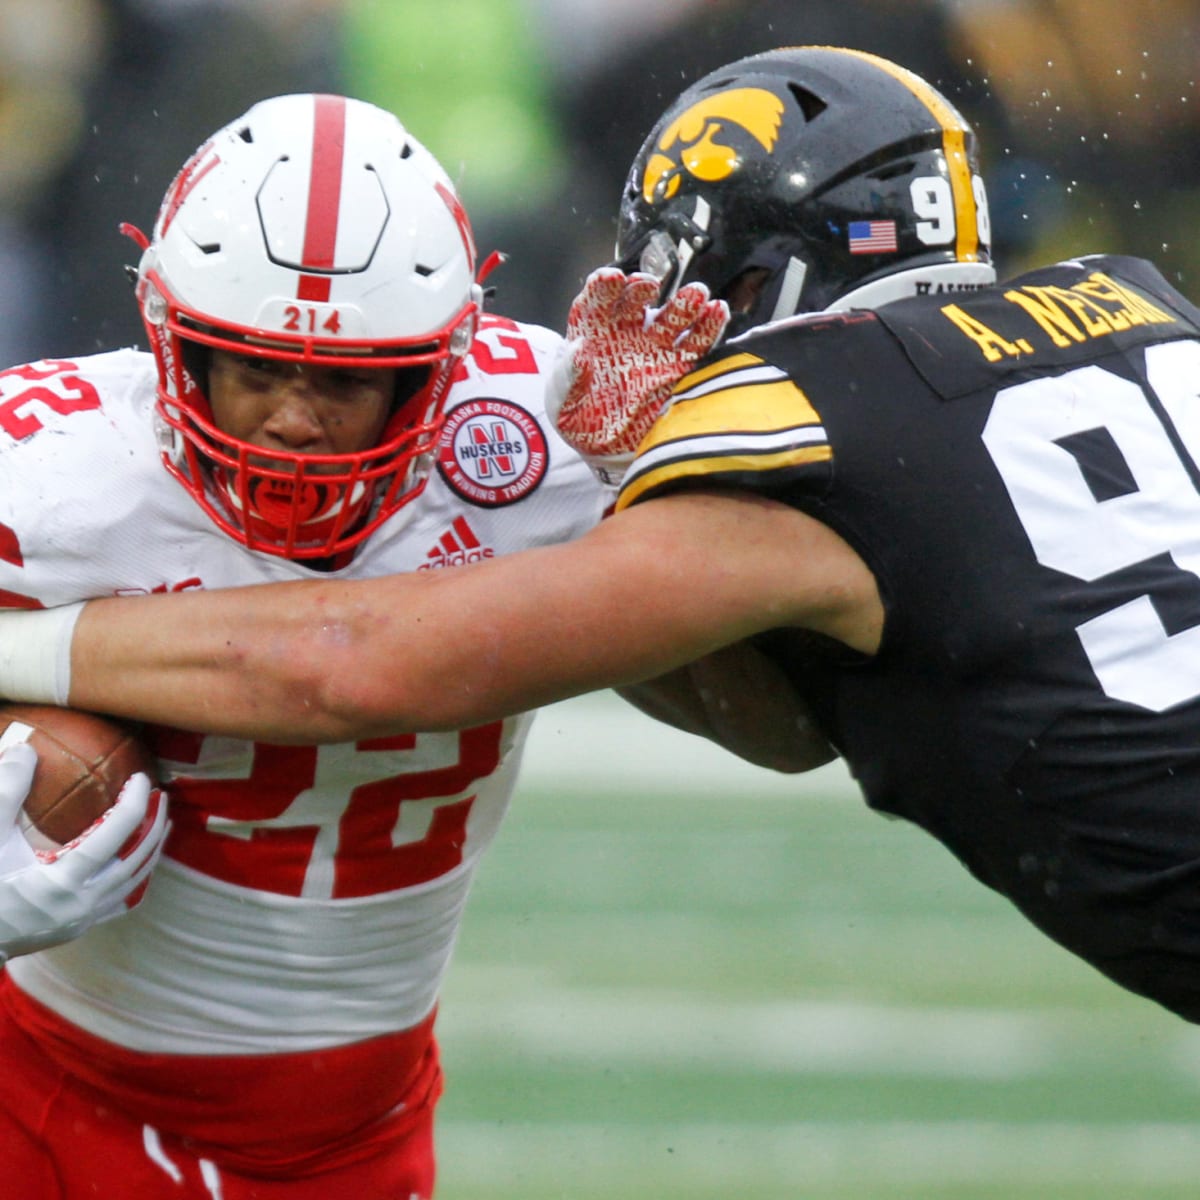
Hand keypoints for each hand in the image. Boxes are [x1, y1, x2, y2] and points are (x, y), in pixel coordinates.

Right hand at [0, 742, 168, 960]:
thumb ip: (7, 793)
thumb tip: (27, 750)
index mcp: (62, 880)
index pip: (116, 833)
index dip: (135, 801)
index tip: (141, 778)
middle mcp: (82, 902)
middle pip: (138, 857)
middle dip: (154, 823)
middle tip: (160, 795)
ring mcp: (85, 918)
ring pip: (136, 880)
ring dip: (151, 849)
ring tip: (160, 822)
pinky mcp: (81, 926)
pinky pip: (123, 899)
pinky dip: (136, 875)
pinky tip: (139, 859)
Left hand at [547, 268, 728, 486]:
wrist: (605, 448)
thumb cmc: (577, 419)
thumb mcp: (561, 403)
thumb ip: (566, 378)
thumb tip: (577, 351)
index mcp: (593, 333)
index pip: (597, 302)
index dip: (604, 287)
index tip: (611, 279)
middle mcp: (626, 332)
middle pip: (635, 301)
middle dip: (642, 288)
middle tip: (648, 285)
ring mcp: (654, 348)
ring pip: (670, 319)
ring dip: (683, 304)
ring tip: (696, 293)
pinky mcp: (677, 367)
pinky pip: (695, 344)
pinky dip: (708, 327)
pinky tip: (717, 312)